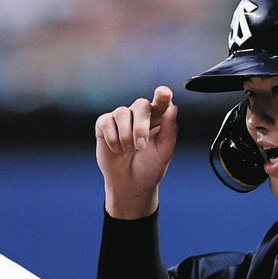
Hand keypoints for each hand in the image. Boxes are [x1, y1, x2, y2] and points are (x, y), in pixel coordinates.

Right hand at [95, 86, 178, 218]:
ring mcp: (122, 117)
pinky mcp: (105, 124)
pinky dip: (113, 139)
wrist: (130, 184)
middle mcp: (140, 113)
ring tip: (128, 151)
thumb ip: (170, 131)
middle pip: (141, 105)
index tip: (163, 93)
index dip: (162, 95)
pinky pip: (107, 122)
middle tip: (141, 146)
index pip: (162, 101)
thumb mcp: (164, 153)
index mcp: (158, 117)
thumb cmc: (149, 167)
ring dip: (126, 137)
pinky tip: (117, 150)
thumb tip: (173, 108)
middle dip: (141, 127)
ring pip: (122, 113)